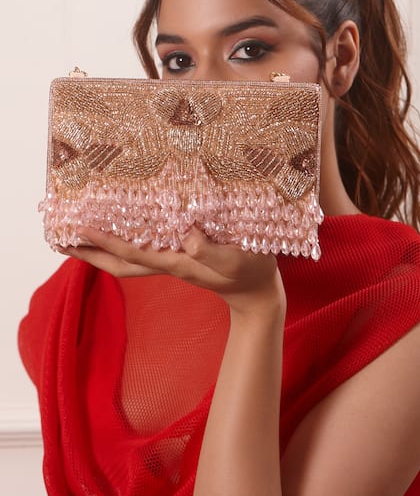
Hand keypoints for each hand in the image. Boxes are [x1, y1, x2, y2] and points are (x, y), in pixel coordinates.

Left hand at [60, 227, 284, 314]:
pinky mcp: (179, 256)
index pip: (130, 254)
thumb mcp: (235, 260)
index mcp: (176, 264)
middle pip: (118, 264)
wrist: (258, 292)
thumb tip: (184, 236)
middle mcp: (167, 263)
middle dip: (89, 253)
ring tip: (78, 235)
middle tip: (60, 239)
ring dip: (100, 250)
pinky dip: (123, 243)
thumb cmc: (250, 272)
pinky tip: (120, 229)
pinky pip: (142, 250)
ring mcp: (172, 261)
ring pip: (127, 259)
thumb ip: (210, 251)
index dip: (103, 242)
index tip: (78, 229)